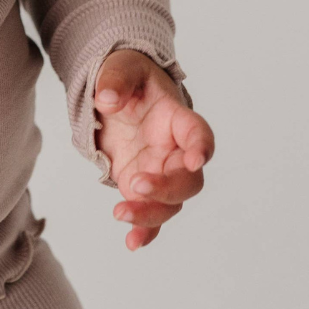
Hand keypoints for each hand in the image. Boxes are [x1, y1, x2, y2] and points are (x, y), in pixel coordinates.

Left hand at [94, 48, 214, 251]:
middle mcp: (175, 151)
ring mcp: (161, 173)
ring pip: (171, 204)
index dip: (200, 147)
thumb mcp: (121, 66)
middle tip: (137, 184)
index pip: (198, 133)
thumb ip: (115, 80)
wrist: (120, 95)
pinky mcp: (143, 188)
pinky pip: (151, 216)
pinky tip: (132, 242)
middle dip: (168, 188)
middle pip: (189, 180)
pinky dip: (145, 231)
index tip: (195, 160)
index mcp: (176, 118)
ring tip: (119, 212)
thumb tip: (108, 100)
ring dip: (150, 214)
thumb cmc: (130, 78)